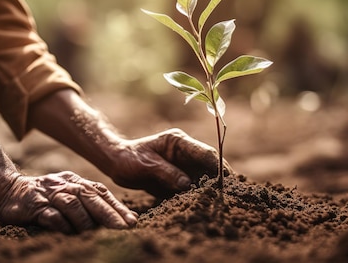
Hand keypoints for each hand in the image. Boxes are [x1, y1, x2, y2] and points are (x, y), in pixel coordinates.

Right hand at [0, 171, 137, 232]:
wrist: (7, 189)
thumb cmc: (44, 196)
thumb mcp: (68, 194)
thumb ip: (90, 203)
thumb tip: (122, 219)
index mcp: (76, 181)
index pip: (101, 192)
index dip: (117, 206)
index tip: (132, 221)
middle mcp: (65, 185)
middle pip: (90, 196)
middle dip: (109, 213)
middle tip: (123, 228)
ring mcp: (49, 194)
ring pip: (72, 204)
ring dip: (86, 220)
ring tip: (98, 234)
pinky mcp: (33, 206)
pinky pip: (50, 215)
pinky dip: (62, 224)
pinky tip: (70, 233)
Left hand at [107, 128, 230, 197]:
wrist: (117, 163)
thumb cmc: (129, 159)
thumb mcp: (146, 165)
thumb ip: (167, 173)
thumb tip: (187, 184)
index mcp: (178, 142)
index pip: (206, 153)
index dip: (219, 167)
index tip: (227, 181)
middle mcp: (185, 152)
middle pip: (210, 165)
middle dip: (220, 180)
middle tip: (230, 196)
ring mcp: (183, 164)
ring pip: (205, 177)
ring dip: (212, 189)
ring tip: (221, 203)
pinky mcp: (179, 177)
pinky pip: (195, 186)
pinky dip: (201, 195)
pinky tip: (206, 206)